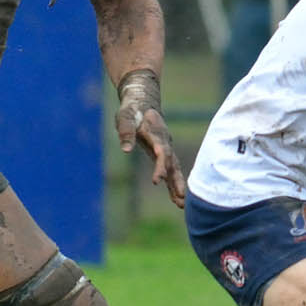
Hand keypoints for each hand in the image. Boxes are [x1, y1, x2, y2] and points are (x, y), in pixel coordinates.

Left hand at [115, 70, 187, 207]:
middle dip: (176, 182)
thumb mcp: (125, 117)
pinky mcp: (163, 153)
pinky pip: (171, 169)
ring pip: (174, 169)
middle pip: (173, 165)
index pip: (162, 154)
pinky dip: (174, 182)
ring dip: (177, 186)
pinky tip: (177, 197)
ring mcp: (166, 149)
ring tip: (180, 204)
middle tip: (180, 198)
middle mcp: (165, 144)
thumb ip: (126, 132)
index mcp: (157, 135)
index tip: (156, 181)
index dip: (160, 167)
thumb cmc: (132, 110)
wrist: (143, 101)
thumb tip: (125, 150)